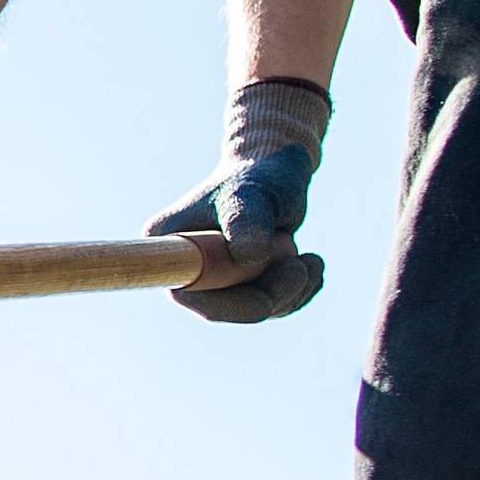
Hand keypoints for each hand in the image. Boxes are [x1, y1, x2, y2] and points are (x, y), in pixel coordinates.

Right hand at [150, 78, 328, 322]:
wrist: (277, 170)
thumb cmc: (259, 177)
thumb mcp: (252, 194)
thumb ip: (246, 222)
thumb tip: (246, 258)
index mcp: (168, 244)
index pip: (188, 294)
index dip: (226, 305)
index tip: (266, 302)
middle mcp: (184, 266)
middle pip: (223, 309)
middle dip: (270, 295)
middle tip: (302, 266)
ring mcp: (213, 278)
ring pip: (252, 309)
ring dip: (291, 292)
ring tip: (311, 259)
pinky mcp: (240, 285)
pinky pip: (269, 306)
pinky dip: (297, 293)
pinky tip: (310, 266)